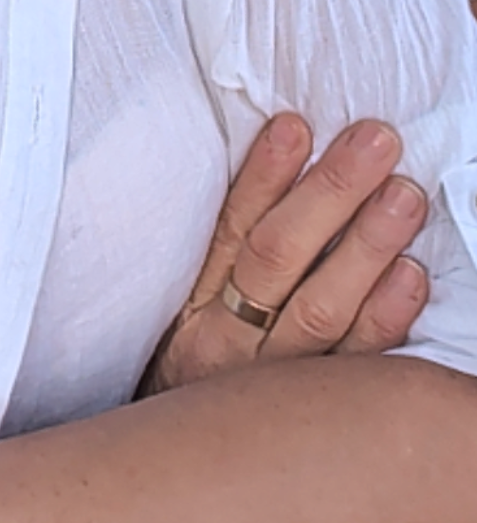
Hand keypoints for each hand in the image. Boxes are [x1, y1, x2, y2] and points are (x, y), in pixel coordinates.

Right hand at [138, 115, 429, 395]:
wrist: (178, 464)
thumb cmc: (191, 364)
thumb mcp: (183, 305)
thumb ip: (221, 245)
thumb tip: (277, 152)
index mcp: (192, 305)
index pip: (230, 228)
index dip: (264, 176)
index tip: (296, 125)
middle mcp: (227, 344)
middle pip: (277, 259)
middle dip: (329, 194)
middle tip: (375, 142)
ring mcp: (274, 383)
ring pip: (320, 309)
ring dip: (366, 246)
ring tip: (404, 195)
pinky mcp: (313, 411)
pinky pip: (353, 364)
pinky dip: (383, 319)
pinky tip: (411, 276)